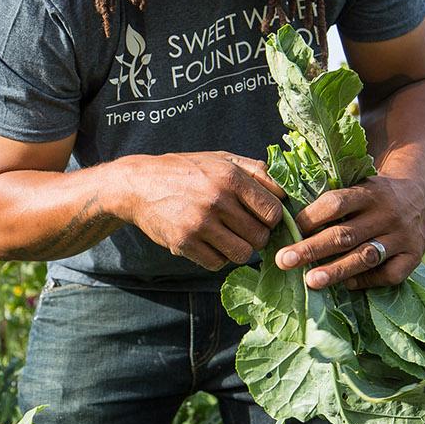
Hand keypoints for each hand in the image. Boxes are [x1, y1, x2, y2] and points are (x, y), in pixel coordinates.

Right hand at [121, 152, 288, 270]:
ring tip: (229, 238)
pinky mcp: (183, 243)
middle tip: (245, 230)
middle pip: (260, 237)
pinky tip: (209, 243)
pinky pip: (217, 263)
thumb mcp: (220, 159)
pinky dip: (217, 257)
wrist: (138, 184)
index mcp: (230, 176)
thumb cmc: (185, 170)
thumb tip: (286, 191)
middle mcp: (216, 200)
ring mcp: (199, 224)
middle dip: (257, 236)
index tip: (263, 218)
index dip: (272, 218)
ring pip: (242, 254)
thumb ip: (255, 171)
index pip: (273, 211)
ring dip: (239, 249)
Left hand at [274, 173, 424, 289]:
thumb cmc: (372, 195)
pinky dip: (367, 281)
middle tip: (284, 261)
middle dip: (311, 249)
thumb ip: (332, 201)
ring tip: (310, 281)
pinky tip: (348, 285)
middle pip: (344, 234)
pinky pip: (390, 274)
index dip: (309, 218)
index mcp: (368, 192)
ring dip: (336, 270)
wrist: (419, 196)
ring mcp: (402, 236)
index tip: (288, 230)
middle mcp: (386, 213)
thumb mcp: (357, 185)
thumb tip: (288, 220)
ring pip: (365, 256)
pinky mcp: (414, 256)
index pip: (334, 204)